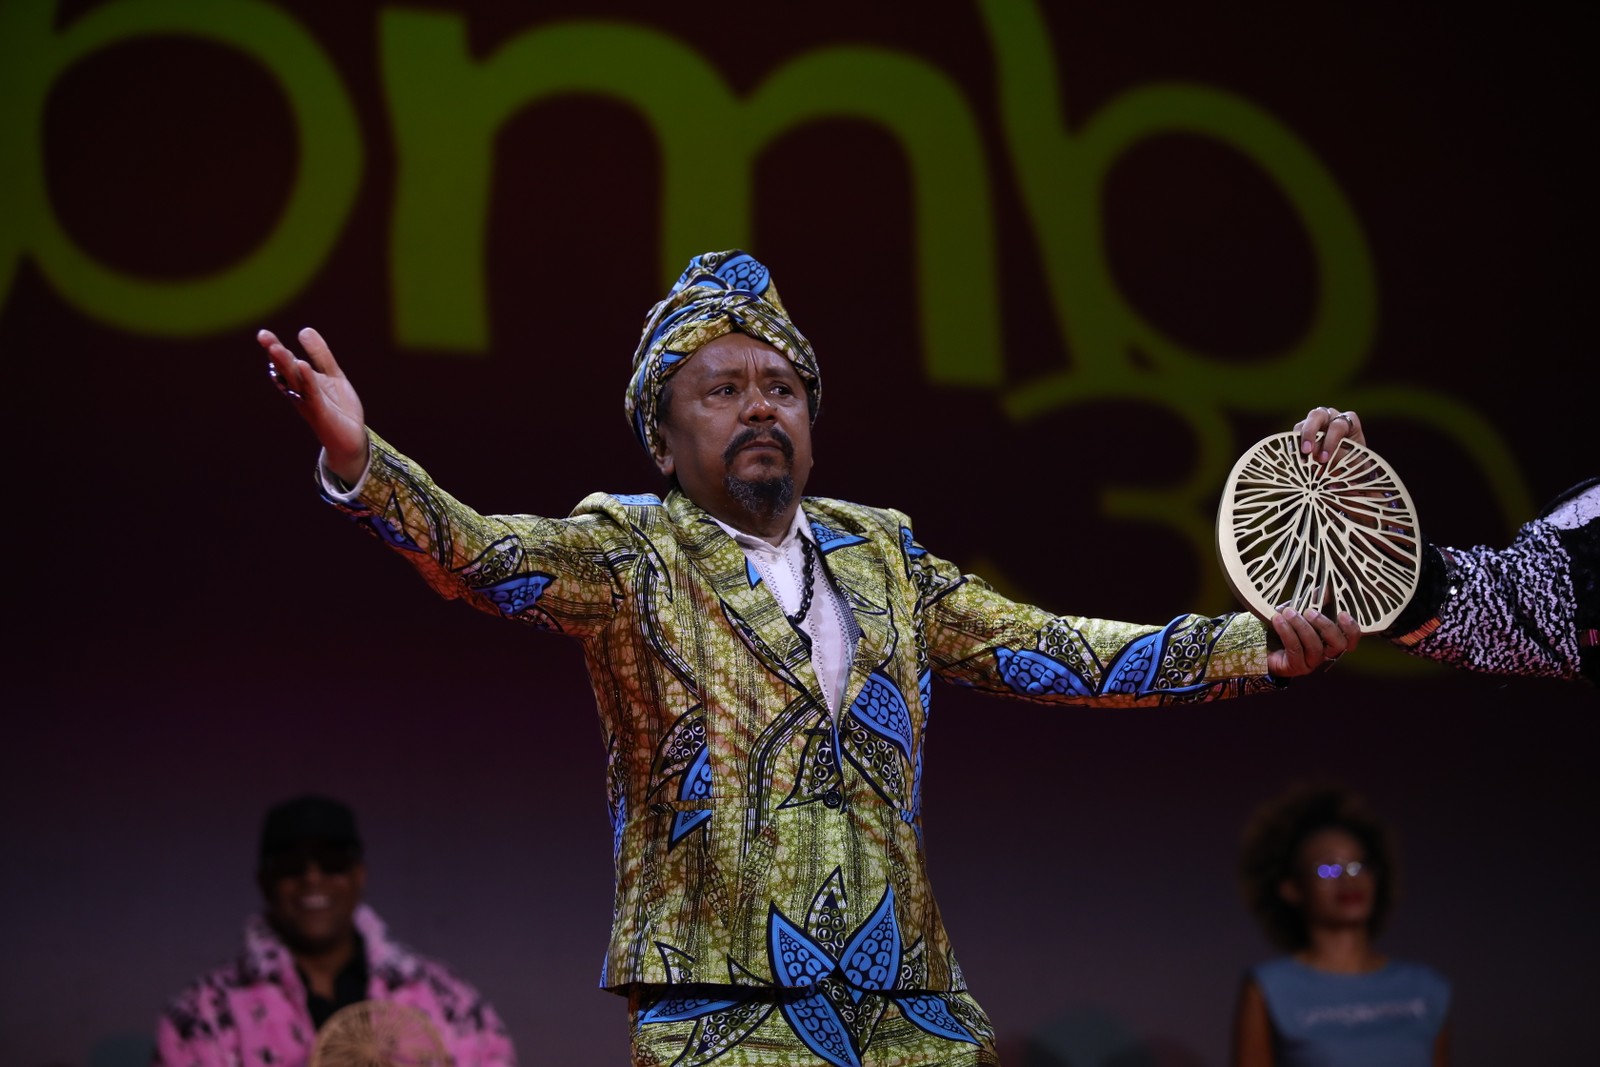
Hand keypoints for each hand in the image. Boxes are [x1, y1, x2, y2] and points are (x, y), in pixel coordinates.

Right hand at [258, 327, 368, 483]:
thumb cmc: (338, 407)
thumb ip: (320, 354)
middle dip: (276, 354)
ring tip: (277, 348)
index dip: (275, 349)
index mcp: (301, 382)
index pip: (286, 363)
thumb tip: (304, 330)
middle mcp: (300, 392)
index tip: (263, 334)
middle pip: (286, 370)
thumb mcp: (332, 374)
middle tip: (264, 337)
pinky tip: (303, 366)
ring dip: (286, 365)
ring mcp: (308, 402)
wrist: (351, 437)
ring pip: (295, 381)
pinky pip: (312, 394)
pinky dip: (307, 380)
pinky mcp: (320, 412)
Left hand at [1266, 607, 1360, 676]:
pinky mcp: (1294, 667)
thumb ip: (1314, 601)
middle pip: (1339, 645)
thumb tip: (1327, 586)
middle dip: (1325, 626)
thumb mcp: (1299, 610)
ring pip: (1315, 647)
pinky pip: (1295, 650)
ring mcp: (1310, 662)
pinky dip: (1287, 632)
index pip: (1351, 640)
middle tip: (1309, 611)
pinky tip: (1278, 620)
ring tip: (1288, 612)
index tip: (1342, 613)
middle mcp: (1324, 653)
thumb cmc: (1283, 626)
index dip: (1351, 628)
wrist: (1257, 642)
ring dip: (1302, 627)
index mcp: (1330, 639)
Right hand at [1295, 405, 1364, 463]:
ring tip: (1300, 459)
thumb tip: (1315, 455)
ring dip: (1299, 441)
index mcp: (1349, 421)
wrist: (1349, 468)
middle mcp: (1331, 417)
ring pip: (1302, 424)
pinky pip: (1294, 435)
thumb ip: (1335, 456)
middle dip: (1309, 433)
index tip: (1324, 458)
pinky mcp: (1304, 432)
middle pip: (1317, 415)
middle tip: (1306, 451)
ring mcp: (1316, 423)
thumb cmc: (1354, 462)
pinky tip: (1295, 459)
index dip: (1330, 441)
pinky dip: (1294, 447)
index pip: (1337, 426)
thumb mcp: (1351, 461)